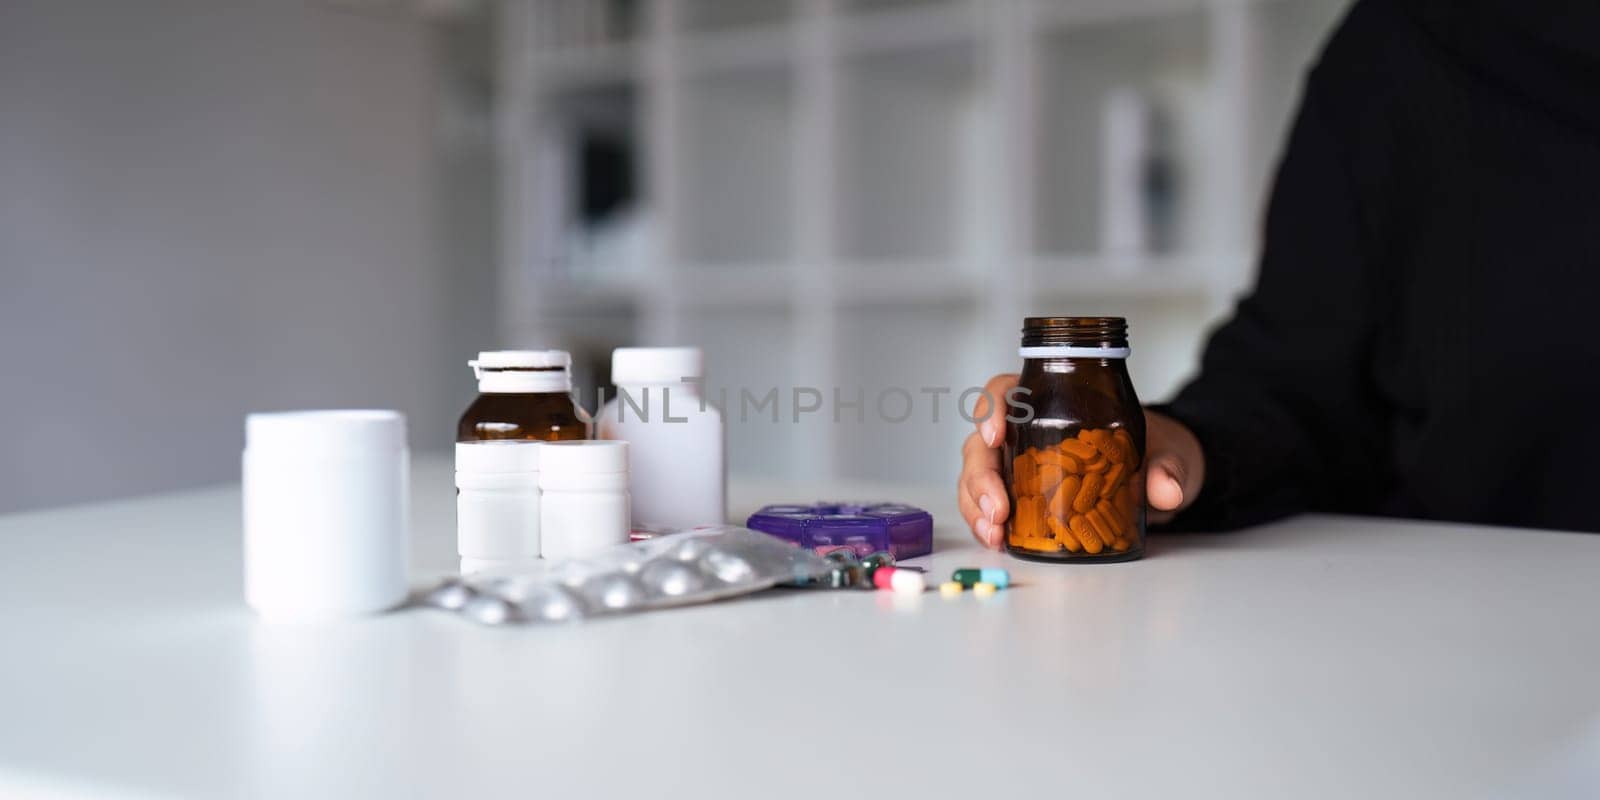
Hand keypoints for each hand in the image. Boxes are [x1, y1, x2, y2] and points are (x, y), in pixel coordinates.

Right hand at [958, 374, 1206, 547]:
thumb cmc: (1157, 449)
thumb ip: (1169, 468)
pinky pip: (990, 503)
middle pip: (982, 442)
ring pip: (978, 475)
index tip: (995, 435)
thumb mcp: (1169, 452)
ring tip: (993, 534)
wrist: (1162, 474)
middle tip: (997, 510)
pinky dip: (985, 522)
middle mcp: (1026, 430)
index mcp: (1055, 401)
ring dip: (976, 505)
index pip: (1007, 392)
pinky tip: (996, 541)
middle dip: (981, 476)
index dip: (991, 410)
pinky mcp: (1023, 495)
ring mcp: (1020, 464)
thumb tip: (1167, 491)